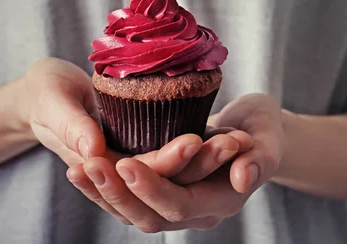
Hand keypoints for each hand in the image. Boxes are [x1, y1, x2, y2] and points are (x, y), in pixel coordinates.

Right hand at [22, 59, 242, 171]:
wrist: (45, 91)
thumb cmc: (41, 92)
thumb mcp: (51, 102)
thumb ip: (70, 126)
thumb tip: (92, 150)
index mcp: (97, 167)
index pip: (138, 174)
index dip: (165, 162)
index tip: (193, 139)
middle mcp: (121, 171)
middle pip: (166, 178)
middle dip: (198, 163)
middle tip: (231, 141)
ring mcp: (135, 160)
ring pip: (177, 169)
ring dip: (206, 158)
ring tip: (236, 139)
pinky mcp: (144, 144)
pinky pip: (175, 152)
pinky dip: (199, 147)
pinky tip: (225, 133)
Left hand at [66, 93, 282, 231]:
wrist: (254, 132)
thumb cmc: (263, 129)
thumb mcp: (269, 136)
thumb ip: (261, 158)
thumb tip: (244, 177)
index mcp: (221, 201)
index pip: (180, 204)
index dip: (152, 188)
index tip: (125, 165)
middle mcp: (195, 211)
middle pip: (149, 216)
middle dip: (117, 193)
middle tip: (89, 166)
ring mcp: (176, 204)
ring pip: (133, 212)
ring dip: (103, 193)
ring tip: (77, 169)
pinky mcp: (161, 191)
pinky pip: (128, 198)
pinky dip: (104, 186)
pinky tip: (82, 168)